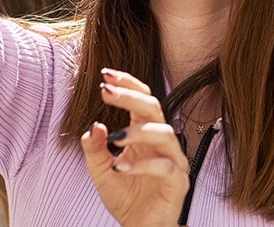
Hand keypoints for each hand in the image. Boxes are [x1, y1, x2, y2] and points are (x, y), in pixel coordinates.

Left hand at [79, 69, 186, 226]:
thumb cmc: (125, 196)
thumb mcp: (100, 171)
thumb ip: (94, 149)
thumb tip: (94, 125)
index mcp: (145, 134)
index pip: (142, 99)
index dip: (127, 84)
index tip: (106, 76)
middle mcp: (161, 143)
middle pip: (154, 108)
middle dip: (130, 97)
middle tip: (107, 91)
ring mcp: (173, 161)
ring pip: (166, 133)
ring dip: (139, 131)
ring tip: (115, 137)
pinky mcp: (178, 182)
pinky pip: (167, 167)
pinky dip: (144, 165)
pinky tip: (121, 167)